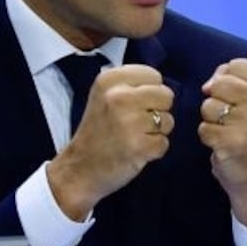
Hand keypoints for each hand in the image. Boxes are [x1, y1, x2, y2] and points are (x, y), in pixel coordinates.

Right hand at [48, 64, 174, 218]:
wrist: (79, 169)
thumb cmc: (98, 131)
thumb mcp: (104, 96)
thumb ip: (131, 85)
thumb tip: (163, 85)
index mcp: (109, 80)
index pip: (154, 76)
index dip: (150, 92)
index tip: (135, 105)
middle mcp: (118, 97)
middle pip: (166, 96)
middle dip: (158, 111)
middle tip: (138, 123)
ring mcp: (129, 122)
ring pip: (168, 120)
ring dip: (157, 132)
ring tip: (135, 137)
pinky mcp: (139, 146)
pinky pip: (164, 143)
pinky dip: (154, 150)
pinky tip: (136, 151)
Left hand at [198, 58, 246, 231]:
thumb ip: (234, 78)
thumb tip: (209, 84)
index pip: (236, 64)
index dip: (228, 79)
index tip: (239, 99)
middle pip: (220, 82)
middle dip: (217, 98)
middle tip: (231, 117)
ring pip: (209, 105)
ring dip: (211, 119)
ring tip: (228, 130)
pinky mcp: (234, 142)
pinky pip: (204, 127)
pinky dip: (208, 136)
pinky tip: (223, 144)